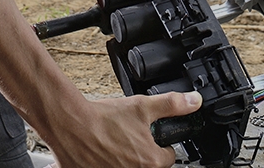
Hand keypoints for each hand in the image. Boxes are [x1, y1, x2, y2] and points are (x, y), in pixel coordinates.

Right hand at [43, 91, 200, 167]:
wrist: (69, 124)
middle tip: (127, 138)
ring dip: (123, 159)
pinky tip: (98, 154)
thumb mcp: (142, 106)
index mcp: (151, 162)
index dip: (160, 144)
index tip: (150, 136)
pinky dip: (105, 163)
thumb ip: (172, 105)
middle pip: (147, 165)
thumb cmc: (102, 119)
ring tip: (111, 144)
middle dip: (140, 153)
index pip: (167, 157)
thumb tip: (194, 101)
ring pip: (127, 167)